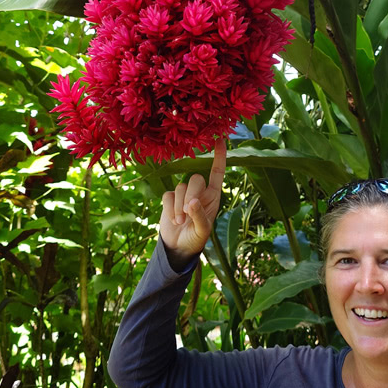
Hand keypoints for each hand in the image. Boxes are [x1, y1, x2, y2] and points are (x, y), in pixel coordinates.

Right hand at [159, 140, 226, 269]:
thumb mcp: (202, 231)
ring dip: (179, 207)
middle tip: (188, 214)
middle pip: (195, 179)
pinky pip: (167, 195)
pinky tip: (173, 220)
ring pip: (180, 187)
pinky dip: (170, 209)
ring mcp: (183, 195)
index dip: (219, 156)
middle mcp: (199, 192)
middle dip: (191, 195)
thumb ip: (199, 216)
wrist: (178, 247)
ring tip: (181, 222)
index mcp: (213, 196)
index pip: (217, 172)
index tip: (219, 139)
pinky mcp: (169, 199)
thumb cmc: (196, 238)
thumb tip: (192, 202)